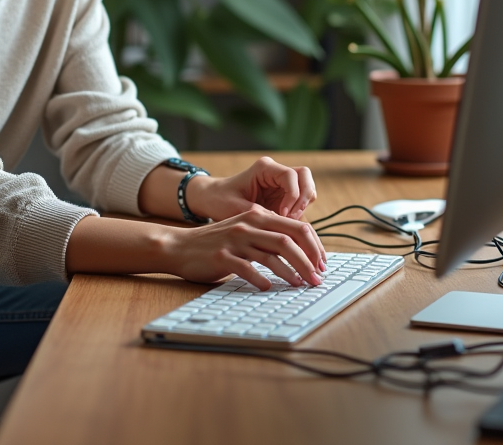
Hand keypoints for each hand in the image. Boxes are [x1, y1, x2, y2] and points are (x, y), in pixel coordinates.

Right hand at [161, 209, 326, 289]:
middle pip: (289, 241)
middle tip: (317, 278)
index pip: (297, 227)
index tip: (322, 264)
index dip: (314, 246)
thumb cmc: (216, 242)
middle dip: (308, 261)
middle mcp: (248, 225)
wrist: (179, 246)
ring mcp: (234, 241)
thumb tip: (301, 253)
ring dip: (290, 273)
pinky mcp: (222, 257)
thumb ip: (268, 236)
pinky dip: (261, 280)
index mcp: (257, 216)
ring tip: (300, 285)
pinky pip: (247, 270)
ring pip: (272, 256)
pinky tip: (268, 287)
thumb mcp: (244, 230)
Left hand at [185, 156, 315, 222]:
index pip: (290, 176)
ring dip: (303, 208)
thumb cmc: (219, 200)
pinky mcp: (283, 198)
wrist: (211, 200)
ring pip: (307, 190)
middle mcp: (275, 173)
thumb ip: (258, 214)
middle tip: (292, 219)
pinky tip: (288, 230)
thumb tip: (280, 223)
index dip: (292, 195)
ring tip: (289, 226)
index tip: (283, 214)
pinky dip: (299, 216)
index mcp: (264, 168)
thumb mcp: (234, 208)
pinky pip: (300, 204)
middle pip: (305, 177)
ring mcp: (281, 185)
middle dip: (303, 199)